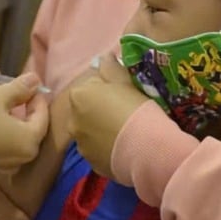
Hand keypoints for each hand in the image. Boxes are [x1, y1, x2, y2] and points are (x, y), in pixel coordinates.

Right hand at [0, 74, 48, 173]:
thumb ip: (21, 88)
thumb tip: (36, 79)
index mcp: (30, 142)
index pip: (43, 116)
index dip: (37, 96)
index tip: (29, 82)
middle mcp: (21, 159)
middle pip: (29, 127)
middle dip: (21, 104)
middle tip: (11, 85)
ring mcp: (3, 165)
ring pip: (12, 134)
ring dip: (7, 113)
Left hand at [67, 53, 147, 178]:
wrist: (147, 146)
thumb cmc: (136, 107)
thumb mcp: (125, 81)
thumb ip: (111, 67)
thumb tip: (104, 57)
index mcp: (78, 95)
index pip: (90, 86)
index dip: (107, 89)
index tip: (123, 94)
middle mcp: (72, 119)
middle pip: (86, 109)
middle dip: (100, 109)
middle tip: (123, 112)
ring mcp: (80, 143)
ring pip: (89, 131)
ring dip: (100, 129)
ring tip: (124, 131)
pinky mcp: (90, 162)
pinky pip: (96, 150)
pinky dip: (105, 147)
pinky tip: (122, 146)